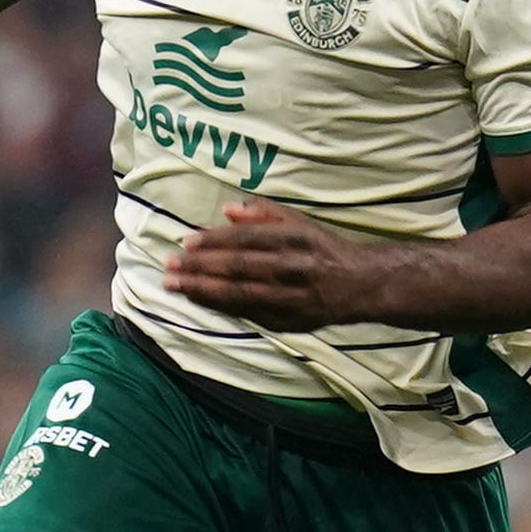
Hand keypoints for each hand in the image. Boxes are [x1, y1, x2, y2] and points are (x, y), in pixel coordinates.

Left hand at [165, 201, 373, 328]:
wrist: (361, 284)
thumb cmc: (323, 248)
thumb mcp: (300, 222)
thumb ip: (264, 213)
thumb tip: (227, 210)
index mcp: (295, 239)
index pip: (246, 240)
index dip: (214, 241)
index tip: (186, 243)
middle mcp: (292, 268)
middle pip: (238, 268)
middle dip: (199, 268)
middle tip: (169, 268)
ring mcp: (290, 298)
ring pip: (239, 294)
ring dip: (202, 291)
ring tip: (174, 286)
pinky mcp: (288, 321)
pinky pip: (247, 313)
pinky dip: (220, 307)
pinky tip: (199, 301)